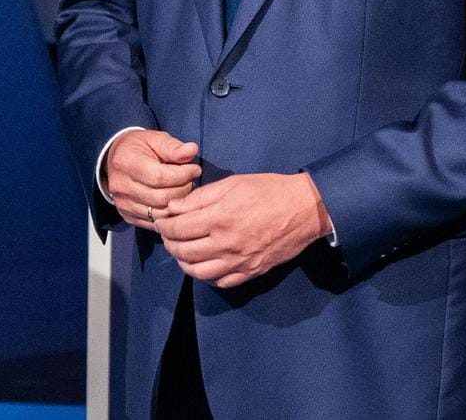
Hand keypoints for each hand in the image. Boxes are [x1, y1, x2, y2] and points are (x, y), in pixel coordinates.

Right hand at [105, 129, 200, 227]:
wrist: (114, 160)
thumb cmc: (138, 148)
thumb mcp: (155, 139)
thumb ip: (173, 147)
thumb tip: (192, 150)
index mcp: (126, 162)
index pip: (159, 177)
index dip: (183, 175)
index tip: (195, 169)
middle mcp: (121, 186)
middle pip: (160, 198)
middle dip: (183, 190)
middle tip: (190, 180)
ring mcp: (123, 204)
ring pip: (159, 214)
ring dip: (178, 204)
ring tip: (183, 190)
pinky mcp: (127, 216)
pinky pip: (154, 223)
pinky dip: (169, 215)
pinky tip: (175, 202)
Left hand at [156, 172, 331, 287]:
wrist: (305, 209)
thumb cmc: (269, 191)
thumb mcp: (233, 184)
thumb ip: (200, 197)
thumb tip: (174, 207)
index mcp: (220, 218)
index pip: (178, 228)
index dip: (164, 226)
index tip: (161, 221)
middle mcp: (226, 244)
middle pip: (183, 252)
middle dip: (169, 244)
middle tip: (168, 236)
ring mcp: (239, 262)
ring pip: (197, 272)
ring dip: (183, 263)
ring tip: (182, 251)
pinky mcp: (250, 272)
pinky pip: (220, 282)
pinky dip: (206, 275)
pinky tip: (204, 264)